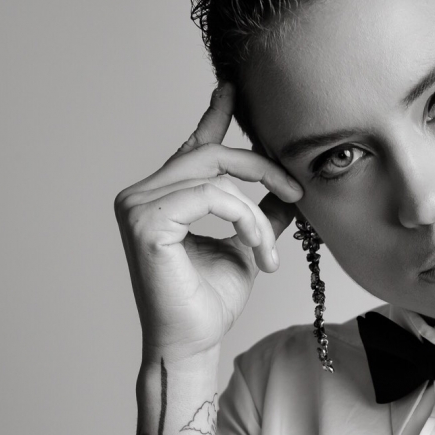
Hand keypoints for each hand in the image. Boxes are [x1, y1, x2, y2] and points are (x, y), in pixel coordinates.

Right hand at [114, 83, 303, 363]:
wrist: (191, 345)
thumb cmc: (209, 305)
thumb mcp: (247, 248)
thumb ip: (260, 214)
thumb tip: (288, 191)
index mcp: (163, 198)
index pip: (193, 147)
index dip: (215, 117)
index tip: (234, 89)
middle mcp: (142, 195)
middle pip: (210, 155)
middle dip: (261, 167)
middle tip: (297, 190)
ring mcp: (137, 206)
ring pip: (214, 177)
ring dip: (256, 212)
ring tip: (269, 251)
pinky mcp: (144, 222)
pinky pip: (210, 197)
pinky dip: (243, 219)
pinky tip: (256, 250)